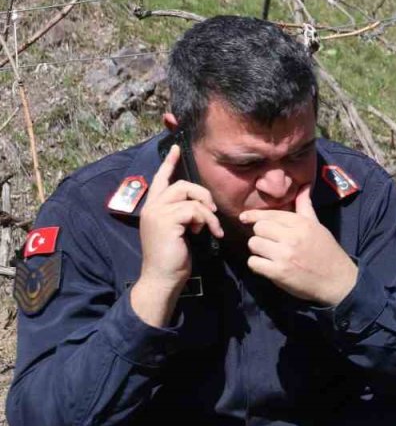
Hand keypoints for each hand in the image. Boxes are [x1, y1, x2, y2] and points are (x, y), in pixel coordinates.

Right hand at [132, 144, 223, 326]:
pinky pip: (195, 210)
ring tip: (212, 228)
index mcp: (152, 208)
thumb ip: (183, 216)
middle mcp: (151, 206)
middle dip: (202, 194)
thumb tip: (200, 209)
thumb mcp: (177, 231)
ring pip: (189, 196)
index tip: (176, 148)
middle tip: (213, 211)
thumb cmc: (172, 258)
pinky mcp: (167, 221)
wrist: (162, 277)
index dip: (168, 163)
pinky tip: (207, 233)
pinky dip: (207, 221)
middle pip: (181, 184)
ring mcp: (157, 213)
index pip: (160, 179)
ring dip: (207, 211)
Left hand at [239, 184, 357, 305]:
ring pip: (254, 244)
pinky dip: (258, 265)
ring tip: (269, 254)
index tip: (244, 217)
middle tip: (270, 242)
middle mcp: (291, 237)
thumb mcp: (317, 226)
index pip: (269, 215)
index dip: (254, 216)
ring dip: (259, 250)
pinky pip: (254, 263)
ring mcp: (284, 255)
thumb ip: (305, 206)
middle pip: (258, 229)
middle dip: (261, 235)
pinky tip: (268, 266)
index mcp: (301, 224)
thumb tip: (304, 186)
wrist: (337, 280)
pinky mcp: (279, 273)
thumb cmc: (327, 251)